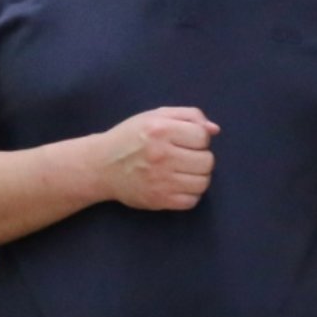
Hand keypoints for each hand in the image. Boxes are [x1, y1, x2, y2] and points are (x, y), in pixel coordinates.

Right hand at [98, 106, 219, 210]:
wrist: (101, 166)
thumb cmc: (131, 137)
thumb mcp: (155, 116)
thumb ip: (188, 116)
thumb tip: (215, 130)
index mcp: (161, 130)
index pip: (202, 136)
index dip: (198, 138)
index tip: (186, 140)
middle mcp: (162, 155)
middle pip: (207, 161)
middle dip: (200, 158)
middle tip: (185, 157)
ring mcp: (161, 180)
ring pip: (203, 182)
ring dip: (197, 176)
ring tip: (183, 171)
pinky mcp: (159, 200)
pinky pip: (192, 201)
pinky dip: (189, 194)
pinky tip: (177, 185)